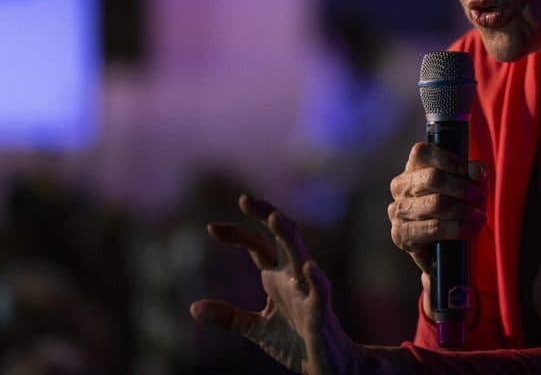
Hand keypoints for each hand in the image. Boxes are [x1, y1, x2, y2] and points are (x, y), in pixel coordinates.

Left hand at [190, 194, 355, 373]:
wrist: (327, 366)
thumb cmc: (297, 342)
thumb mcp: (257, 328)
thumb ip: (229, 316)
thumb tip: (194, 307)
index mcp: (278, 278)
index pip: (258, 245)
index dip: (238, 233)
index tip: (211, 227)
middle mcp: (294, 278)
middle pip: (282, 238)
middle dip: (266, 217)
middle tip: (245, 200)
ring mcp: (309, 293)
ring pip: (301, 257)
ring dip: (289, 237)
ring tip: (275, 218)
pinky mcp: (320, 315)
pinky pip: (321, 294)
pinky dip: (316, 280)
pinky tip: (309, 267)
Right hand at [388, 143, 486, 275]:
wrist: (445, 245)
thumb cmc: (456, 205)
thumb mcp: (466, 183)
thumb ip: (472, 172)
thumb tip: (477, 171)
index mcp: (413, 165)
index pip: (424, 153)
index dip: (454, 162)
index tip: (477, 174)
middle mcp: (400, 185)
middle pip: (433, 178)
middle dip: (463, 188)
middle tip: (482, 199)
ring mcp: (398, 210)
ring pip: (435, 204)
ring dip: (464, 210)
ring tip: (479, 217)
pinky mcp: (401, 234)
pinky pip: (433, 228)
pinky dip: (457, 228)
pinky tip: (470, 229)